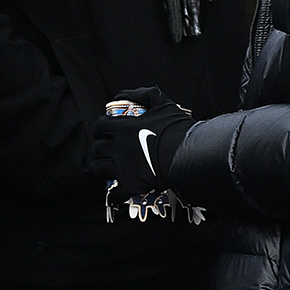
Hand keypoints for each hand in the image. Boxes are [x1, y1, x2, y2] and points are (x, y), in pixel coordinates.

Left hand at [92, 85, 195, 200]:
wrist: (193, 153)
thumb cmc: (179, 129)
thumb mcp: (163, 104)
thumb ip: (143, 95)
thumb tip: (123, 95)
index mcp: (123, 128)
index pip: (100, 126)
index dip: (101, 128)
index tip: (105, 131)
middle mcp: (119, 147)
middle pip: (97, 147)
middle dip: (100, 147)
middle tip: (106, 148)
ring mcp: (124, 167)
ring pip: (99, 168)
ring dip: (101, 167)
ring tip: (106, 166)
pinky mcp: (133, 184)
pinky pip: (116, 193)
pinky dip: (115, 194)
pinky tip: (116, 193)